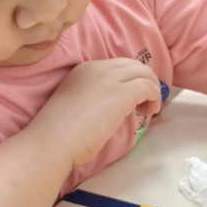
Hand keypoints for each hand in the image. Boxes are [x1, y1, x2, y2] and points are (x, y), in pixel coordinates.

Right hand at [37, 58, 161, 167]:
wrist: (52, 141)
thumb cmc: (58, 132)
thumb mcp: (75, 103)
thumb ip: (92, 97)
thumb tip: (110, 106)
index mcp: (84, 69)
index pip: (118, 65)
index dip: (130, 79)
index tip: (132, 97)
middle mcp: (98, 68)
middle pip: (134, 65)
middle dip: (145, 81)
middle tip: (144, 102)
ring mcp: (110, 79)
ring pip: (144, 73)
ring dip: (151, 90)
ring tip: (147, 110)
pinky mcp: (121, 94)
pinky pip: (148, 87)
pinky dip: (154, 98)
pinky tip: (148, 112)